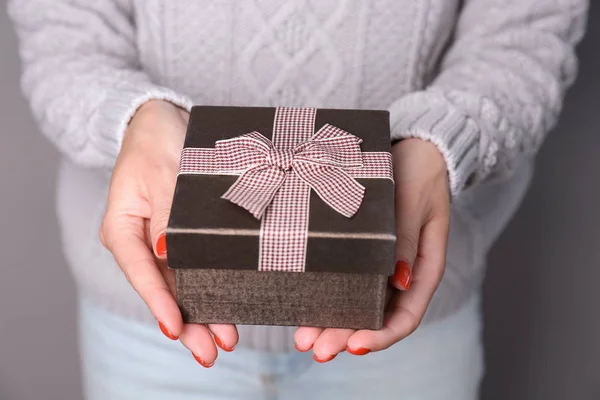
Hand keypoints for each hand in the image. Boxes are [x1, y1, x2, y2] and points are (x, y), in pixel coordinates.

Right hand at [99, 100, 237, 367]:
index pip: (141, 273)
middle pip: (161, 289)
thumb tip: (167, 254)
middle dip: (187, 323)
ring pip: (178, 286)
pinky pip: (190, 271)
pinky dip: (207, 290)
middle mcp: (138, 241)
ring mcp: (158, 242)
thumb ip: (167, 214)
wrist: (161, 122)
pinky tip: (223, 311)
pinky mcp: (177, 237)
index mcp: (122, 228)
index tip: (177, 330)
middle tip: (212, 351)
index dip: (160, 304)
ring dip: (201, 313)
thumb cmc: (156, 142)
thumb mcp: (162, 173)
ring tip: (224, 342)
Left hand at [294, 138, 449, 360]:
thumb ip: (407, 241)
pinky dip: (331, 298)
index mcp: (425, 267)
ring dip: (333, 324)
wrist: (413, 149)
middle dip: (346, 337)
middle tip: (315, 350)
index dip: (382, 336)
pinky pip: (350, 283)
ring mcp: (384, 266)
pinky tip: (308, 308)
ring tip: (304, 339)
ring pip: (360, 306)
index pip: (407, 316)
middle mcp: (404, 274)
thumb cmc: (418, 172)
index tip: (354, 347)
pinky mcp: (366, 253)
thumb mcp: (414, 203)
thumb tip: (400, 282)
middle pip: (377, 318)